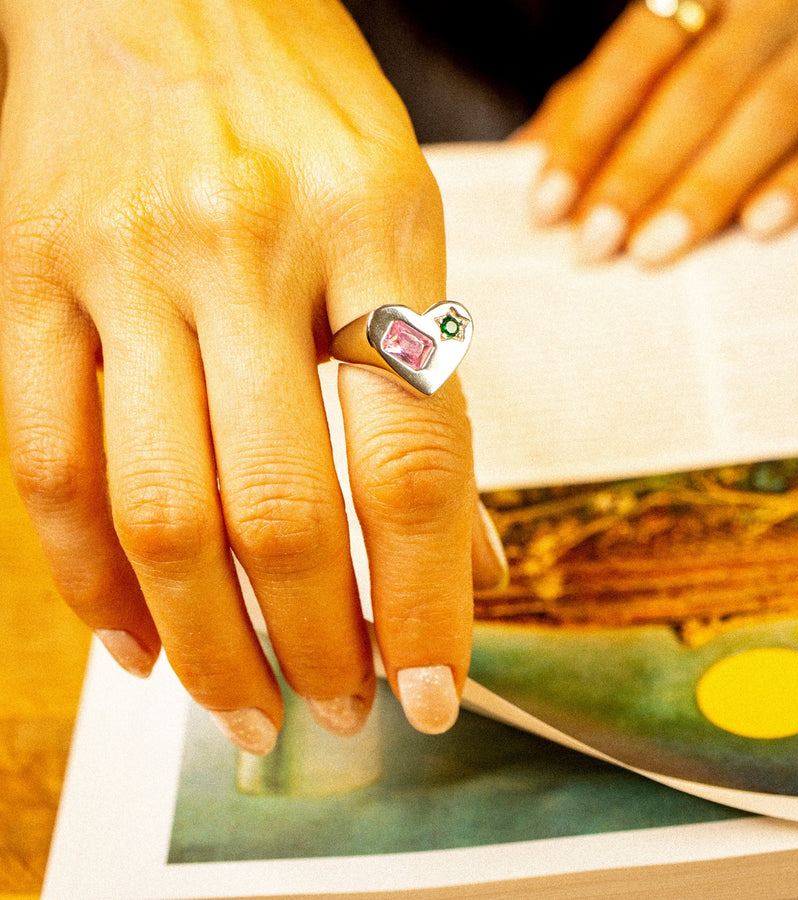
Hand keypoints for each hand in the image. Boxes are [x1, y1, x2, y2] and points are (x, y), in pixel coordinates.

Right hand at [0, 0, 506, 750]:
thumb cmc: (307, 113)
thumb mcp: (405, 222)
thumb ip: (431, 391)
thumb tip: (469, 552)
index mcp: (377, 230)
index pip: (412, 462)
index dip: (426, 602)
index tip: (431, 694)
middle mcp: (249, 252)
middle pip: (281, 511)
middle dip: (315, 645)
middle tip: (339, 711)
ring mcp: (126, 267)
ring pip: (160, 510)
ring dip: (207, 643)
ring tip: (245, 710)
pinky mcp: (27, 279)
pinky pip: (48, 464)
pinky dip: (91, 581)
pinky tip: (135, 644)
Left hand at [521, 0, 797, 264]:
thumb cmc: (736, 41)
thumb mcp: (665, 53)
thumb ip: (596, 99)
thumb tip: (522, 159)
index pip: (631, 62)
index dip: (584, 136)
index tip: (545, 208)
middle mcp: (768, 7)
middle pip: (695, 93)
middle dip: (637, 175)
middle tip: (593, 246)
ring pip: (767, 116)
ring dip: (705, 190)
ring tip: (654, 252)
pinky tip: (759, 228)